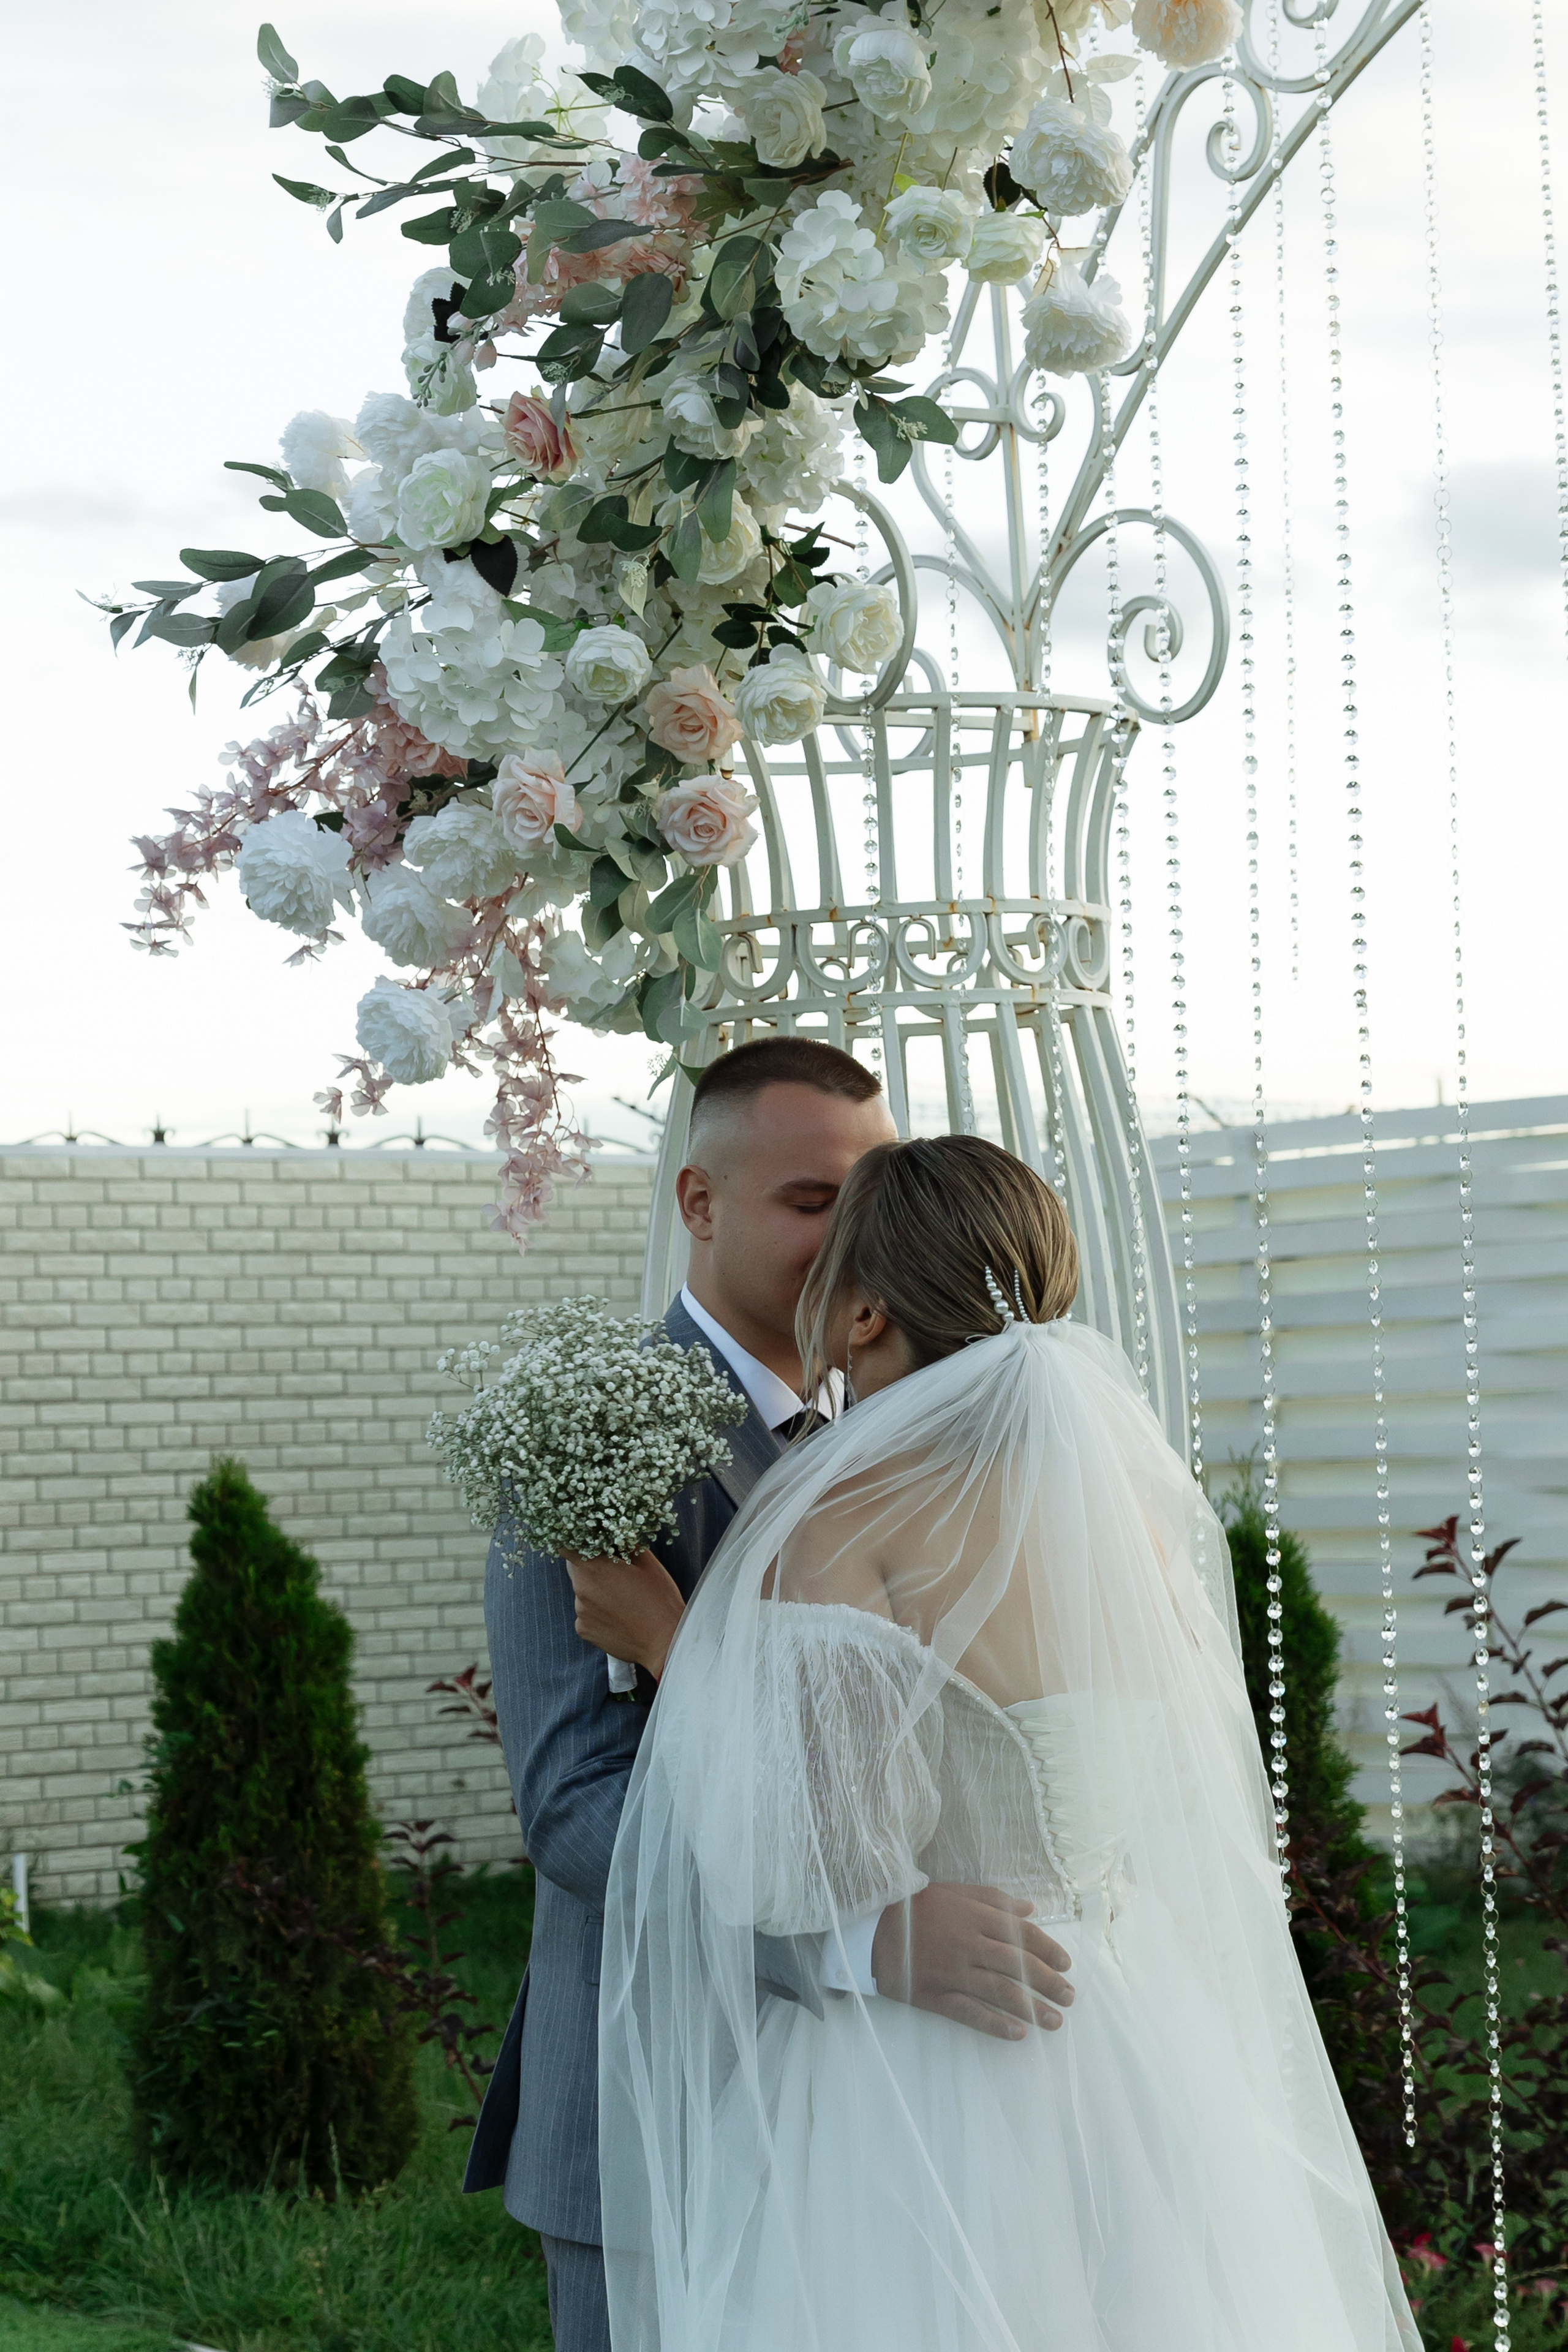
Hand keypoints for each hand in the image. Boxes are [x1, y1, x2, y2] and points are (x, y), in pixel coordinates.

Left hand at [564, 1549, 686, 1680]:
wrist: (664, 1641)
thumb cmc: (659, 1599)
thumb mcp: (647, 1562)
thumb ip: (625, 1544)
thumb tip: (615, 1534)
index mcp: (593, 1569)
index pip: (567, 1547)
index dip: (576, 1542)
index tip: (587, 1543)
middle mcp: (580, 1590)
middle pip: (576, 1569)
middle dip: (590, 1566)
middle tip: (615, 1571)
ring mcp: (580, 1613)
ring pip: (582, 1592)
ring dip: (596, 1590)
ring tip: (622, 1599)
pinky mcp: (583, 1631)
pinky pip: (586, 1613)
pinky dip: (597, 1611)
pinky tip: (618, 1615)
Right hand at [871, 1882, 1073, 2041]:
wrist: (871, 1929)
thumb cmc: (916, 1907)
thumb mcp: (955, 1892)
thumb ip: (994, 1899)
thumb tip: (1030, 1909)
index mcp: (975, 1917)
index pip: (1021, 1935)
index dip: (1048, 1950)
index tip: (1066, 1965)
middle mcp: (968, 1945)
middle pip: (1017, 1965)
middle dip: (1048, 1983)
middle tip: (1070, 1997)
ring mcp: (952, 1973)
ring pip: (999, 1991)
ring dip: (1031, 2008)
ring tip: (1055, 2022)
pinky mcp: (936, 1996)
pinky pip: (970, 2013)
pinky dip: (995, 2024)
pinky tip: (1017, 2034)